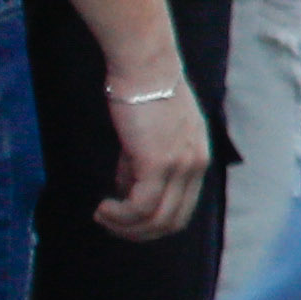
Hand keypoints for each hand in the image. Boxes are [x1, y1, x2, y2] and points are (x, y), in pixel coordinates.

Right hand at [101, 72, 216, 238]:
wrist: (144, 67)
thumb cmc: (143, 92)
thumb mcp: (150, 135)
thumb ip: (141, 164)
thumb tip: (126, 190)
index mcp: (198, 157)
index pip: (183, 207)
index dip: (153, 221)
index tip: (126, 219)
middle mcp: (196, 165)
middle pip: (173, 221)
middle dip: (139, 232)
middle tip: (111, 225)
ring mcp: (181, 166)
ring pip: (156, 219)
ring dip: (125, 226)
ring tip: (102, 216)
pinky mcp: (159, 164)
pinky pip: (141, 207)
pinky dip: (120, 215)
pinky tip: (103, 208)